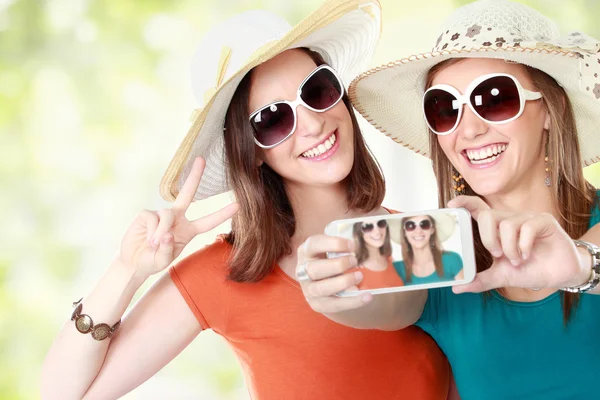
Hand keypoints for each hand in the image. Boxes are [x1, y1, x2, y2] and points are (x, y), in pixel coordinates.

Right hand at [118, 157, 238, 277]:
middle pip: (188, 193)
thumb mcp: (163, 261)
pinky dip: (152, 231)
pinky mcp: (146, 214)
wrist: (133, 262)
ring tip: (154, 244)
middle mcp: (177, 219)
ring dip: (162, 231)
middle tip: (201, 159)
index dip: (222, 214)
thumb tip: (166, 234)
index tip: (238, 205)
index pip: (208, 221)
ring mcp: (161, 214)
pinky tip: (147, 239)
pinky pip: (153, 218)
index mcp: (188, 230)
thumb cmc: (152, 261)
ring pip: (167, 214)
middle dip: (194, 176)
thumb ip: (167, 250)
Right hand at [297, 235, 370, 313]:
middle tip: (355, 261)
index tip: (352, 245)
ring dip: (343, 282)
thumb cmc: (332, 261)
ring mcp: (309, 289)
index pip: (313, 245)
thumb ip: (344, 246)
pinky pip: (334, 304)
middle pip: (315, 269)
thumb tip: (366, 241)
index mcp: (306, 252)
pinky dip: (352, 301)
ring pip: (322, 288)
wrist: (328, 286)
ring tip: (360, 276)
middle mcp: (303, 271)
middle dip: (338, 265)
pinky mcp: (317, 304)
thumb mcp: (332, 250)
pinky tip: (367, 296)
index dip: (333, 244)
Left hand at [448, 195, 586, 292]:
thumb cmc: (528, 270)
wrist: (559, 275)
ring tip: (518, 260)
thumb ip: (479, 280)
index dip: (464, 203)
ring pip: (507, 224)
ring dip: (510, 248)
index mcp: (497, 228)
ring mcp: (527, 218)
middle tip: (497, 255)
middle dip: (489, 238)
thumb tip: (456, 288)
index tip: (451, 205)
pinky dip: (524, 245)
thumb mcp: (501, 276)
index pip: (478, 208)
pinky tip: (528, 255)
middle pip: (488, 215)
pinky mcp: (544, 221)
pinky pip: (527, 227)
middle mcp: (510, 218)